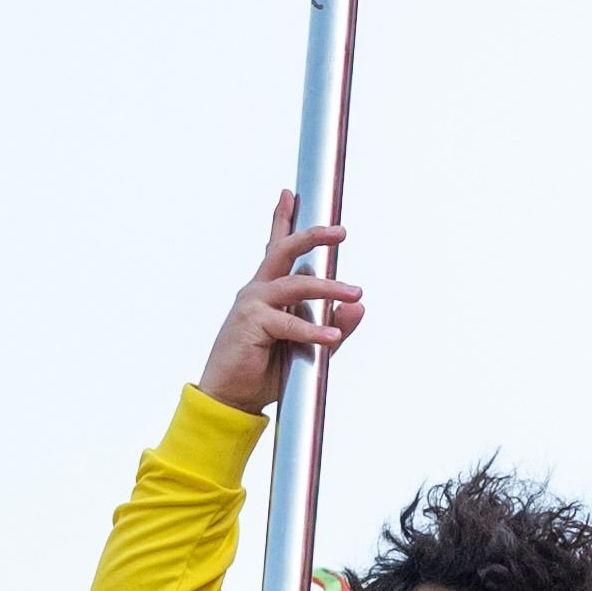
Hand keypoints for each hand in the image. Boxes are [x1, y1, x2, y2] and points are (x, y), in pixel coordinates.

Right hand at [197, 190, 361, 412]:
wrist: (232, 396)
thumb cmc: (266, 369)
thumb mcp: (309, 347)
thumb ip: (334, 327)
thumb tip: (359, 307)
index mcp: (267, 290)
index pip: (275, 248)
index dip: (282, 220)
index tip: (290, 193)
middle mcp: (257, 290)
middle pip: (284, 251)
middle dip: (312, 236)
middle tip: (341, 231)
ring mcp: (252, 304)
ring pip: (294, 285)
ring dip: (328, 287)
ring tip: (355, 292)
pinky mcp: (251, 324)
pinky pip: (288, 323)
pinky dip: (313, 330)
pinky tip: (332, 337)